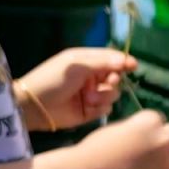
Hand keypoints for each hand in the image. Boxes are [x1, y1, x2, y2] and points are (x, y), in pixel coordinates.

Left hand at [15, 49, 136, 132]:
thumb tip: (127, 60)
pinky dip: (100, 108)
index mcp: (86, 61)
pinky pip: (106, 108)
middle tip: (107, 82)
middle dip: (113, 80)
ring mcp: (91, 94)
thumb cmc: (52, 79)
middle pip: (115, 77)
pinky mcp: (90, 111)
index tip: (133, 66)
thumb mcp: (77, 65)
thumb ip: (103, 62)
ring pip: (113, 94)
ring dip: (104, 96)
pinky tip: (88, 107)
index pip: (110, 58)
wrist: (35, 106)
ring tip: (89, 98)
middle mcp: (91, 77)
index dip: (123, 61)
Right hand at [77, 111, 168, 168]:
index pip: (160, 117)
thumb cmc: (98, 147)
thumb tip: (151, 130)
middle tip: (160, 141)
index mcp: (148, 121)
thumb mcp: (120, 126)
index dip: (152, 124)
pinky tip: (162, 167)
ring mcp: (167, 158)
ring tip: (163, 155)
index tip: (143, 132)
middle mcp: (162, 138)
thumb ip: (140, 127)